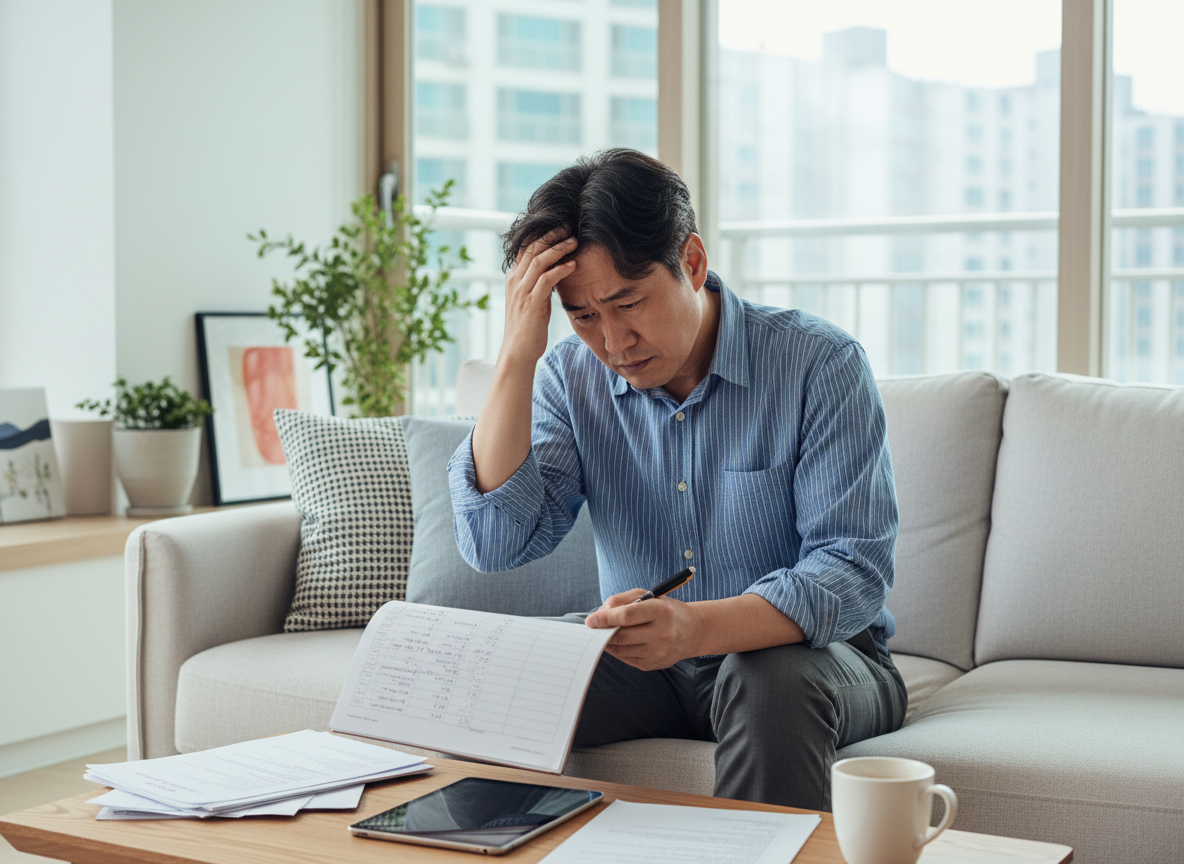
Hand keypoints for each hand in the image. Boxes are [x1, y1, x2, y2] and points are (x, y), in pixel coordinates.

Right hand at [501, 229, 577, 366]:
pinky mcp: (532, 303)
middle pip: (532, 248)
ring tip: (574, 242)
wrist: (517, 351)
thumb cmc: (527, 328)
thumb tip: (554, 271)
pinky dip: (561, 269)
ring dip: (559, 248)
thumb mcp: (530, 300)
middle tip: (569, 228)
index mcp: (513, 278)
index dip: (542, 235)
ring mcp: (522, 291)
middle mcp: (515, 281)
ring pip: (539, 260)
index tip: (560, 229)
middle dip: (551, 235)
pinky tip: (573, 265)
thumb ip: (538, 284)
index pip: (525, 248)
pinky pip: (547, 279)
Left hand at [585, 590, 700, 670]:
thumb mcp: (648, 596)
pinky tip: (619, 641)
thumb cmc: (666, 610)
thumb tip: (601, 612)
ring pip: (621, 649)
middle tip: (593, 627)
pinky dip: (617, 649)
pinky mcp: (652, 665)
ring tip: (605, 632)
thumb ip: (622, 600)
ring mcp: (657, 652)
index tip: (590, 620)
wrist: (692, 631)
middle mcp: (661, 634)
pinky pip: (625, 658)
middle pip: (621, 636)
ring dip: (608, 641)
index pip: (626, 616)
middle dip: (603, 632)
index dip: (605, 618)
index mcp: (661, 611)